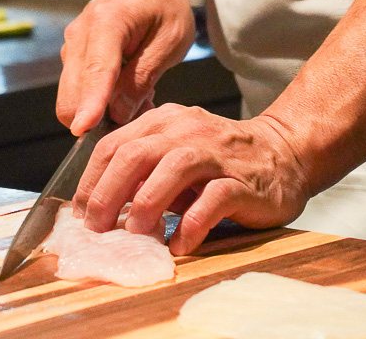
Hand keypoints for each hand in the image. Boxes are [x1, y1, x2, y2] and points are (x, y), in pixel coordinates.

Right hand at [56, 0, 197, 133]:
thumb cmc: (162, 5)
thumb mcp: (171, 38)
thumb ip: (144, 75)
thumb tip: (119, 114)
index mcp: (108, 20)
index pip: (97, 69)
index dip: (90, 103)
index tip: (83, 129)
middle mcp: (80, 33)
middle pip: (72, 91)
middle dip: (98, 116)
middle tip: (142, 110)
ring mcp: (71, 46)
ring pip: (72, 96)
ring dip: (102, 109)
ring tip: (141, 93)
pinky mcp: (71, 57)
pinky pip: (78, 91)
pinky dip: (100, 101)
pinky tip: (128, 87)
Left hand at [74, 105, 312, 256]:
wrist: (285, 153)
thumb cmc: (221, 160)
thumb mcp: (176, 154)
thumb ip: (144, 170)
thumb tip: (100, 205)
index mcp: (165, 121)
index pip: (115, 144)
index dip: (91, 180)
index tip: (80, 213)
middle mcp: (188, 130)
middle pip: (136, 153)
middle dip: (109, 192)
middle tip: (97, 227)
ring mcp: (217, 153)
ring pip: (174, 167)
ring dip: (148, 202)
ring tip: (137, 233)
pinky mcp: (243, 180)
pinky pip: (214, 199)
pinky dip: (192, 223)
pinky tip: (179, 244)